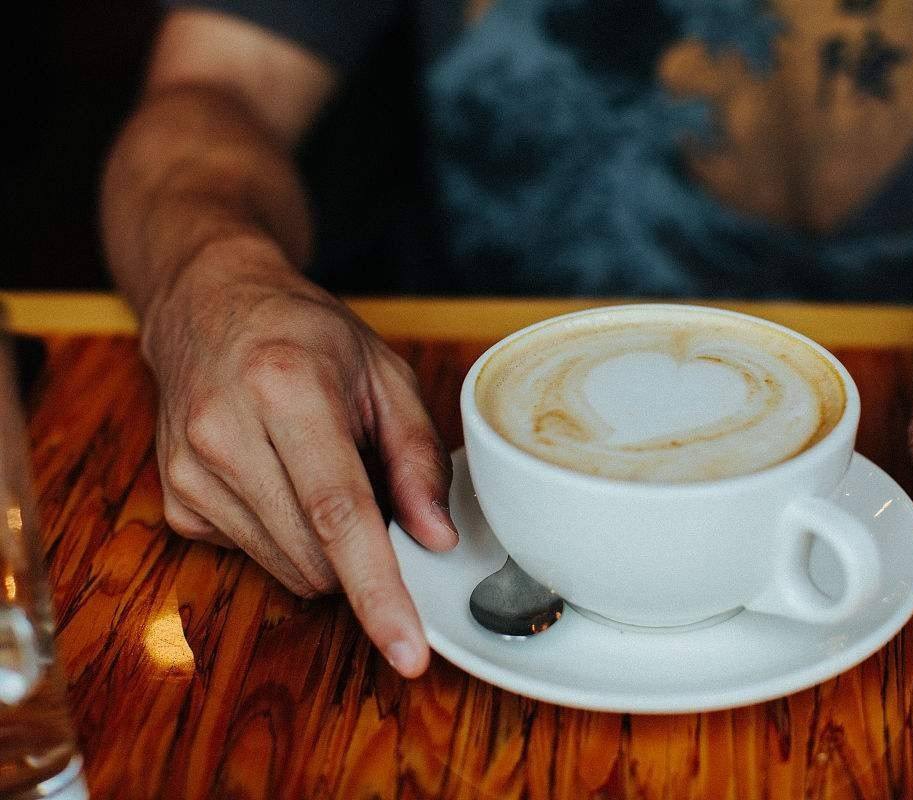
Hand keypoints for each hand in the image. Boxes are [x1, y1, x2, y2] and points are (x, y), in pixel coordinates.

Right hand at [143, 239, 456, 675]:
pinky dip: (289, 538)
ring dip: (325, 547)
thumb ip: (417, 455)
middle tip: (372, 488)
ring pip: (290, 569)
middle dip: (364, 553)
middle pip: (317, 556)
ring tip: (319, 470)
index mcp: (286, 389)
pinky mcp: (176, 502)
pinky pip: (258, 557)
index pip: (339, 513)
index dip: (378, 590)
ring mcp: (190, 473)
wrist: (207, 308)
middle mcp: (225, 434)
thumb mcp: (383, 372)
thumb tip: (436, 537)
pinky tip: (280, 479)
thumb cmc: (305, 335)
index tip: (408, 651)